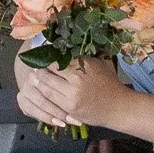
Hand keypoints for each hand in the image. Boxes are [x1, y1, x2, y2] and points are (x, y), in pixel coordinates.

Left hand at [15, 57, 133, 132]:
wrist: (119, 108)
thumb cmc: (111, 84)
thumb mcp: (101, 63)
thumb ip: (86, 55)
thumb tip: (70, 44)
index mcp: (84, 64)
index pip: (59, 58)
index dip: (49, 56)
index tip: (43, 54)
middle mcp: (77, 78)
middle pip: (50, 70)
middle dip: (40, 67)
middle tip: (34, 64)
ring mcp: (72, 94)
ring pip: (46, 84)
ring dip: (38, 80)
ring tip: (34, 75)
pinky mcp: (69, 107)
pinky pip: (50, 98)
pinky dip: (43, 92)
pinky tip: (40, 88)